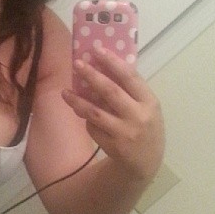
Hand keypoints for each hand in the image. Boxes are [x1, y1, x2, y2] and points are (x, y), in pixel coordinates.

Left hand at [62, 46, 164, 180]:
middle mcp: (139, 116)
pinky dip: (86, 119)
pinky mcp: (113, 146)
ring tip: (65, 92)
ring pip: (95, 112)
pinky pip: (93, 127)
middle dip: (92, 76)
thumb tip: (103, 66)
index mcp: (150, 102)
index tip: (97, 49)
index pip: (130, 77)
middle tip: (77, 64)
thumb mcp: (146, 108)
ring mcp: (125, 133)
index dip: (112, 62)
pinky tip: (81, 114)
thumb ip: (130, 91)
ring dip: (78, 101)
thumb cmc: (145, 127)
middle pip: (110, 92)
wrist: (146, 164)